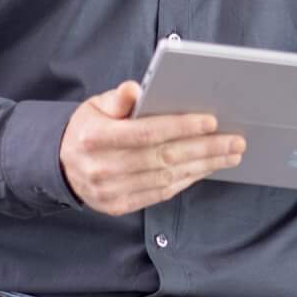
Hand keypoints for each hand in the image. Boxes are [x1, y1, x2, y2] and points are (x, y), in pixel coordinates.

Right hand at [60, 81, 246, 215]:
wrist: (62, 166)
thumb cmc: (87, 129)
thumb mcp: (95, 105)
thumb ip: (118, 98)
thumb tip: (136, 90)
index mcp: (95, 137)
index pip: (146, 132)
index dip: (181, 127)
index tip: (211, 121)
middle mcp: (102, 167)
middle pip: (163, 157)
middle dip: (205, 148)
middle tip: (235, 140)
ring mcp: (110, 191)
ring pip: (166, 178)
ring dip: (203, 166)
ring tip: (229, 155)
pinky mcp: (118, 206)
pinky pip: (160, 194)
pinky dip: (186, 180)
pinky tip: (205, 169)